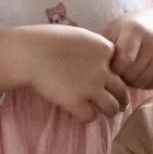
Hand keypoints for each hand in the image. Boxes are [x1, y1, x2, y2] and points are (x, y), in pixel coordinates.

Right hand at [0, 25, 131, 121]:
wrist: (29, 52)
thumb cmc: (49, 39)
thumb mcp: (81, 36)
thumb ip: (96, 50)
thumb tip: (103, 61)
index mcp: (105, 50)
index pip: (124, 68)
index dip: (115, 75)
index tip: (107, 79)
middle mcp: (103, 71)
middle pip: (123, 91)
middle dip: (120, 98)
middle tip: (114, 102)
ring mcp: (91, 88)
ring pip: (112, 108)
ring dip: (107, 110)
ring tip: (99, 109)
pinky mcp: (75, 102)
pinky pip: (90, 117)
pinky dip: (85, 116)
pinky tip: (78, 110)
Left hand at [101, 11, 152, 90]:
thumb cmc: (128, 30)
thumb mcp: (112, 31)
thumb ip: (101, 47)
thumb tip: (87, 69)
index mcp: (135, 30)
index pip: (123, 61)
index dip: (114, 68)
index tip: (110, 64)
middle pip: (132, 74)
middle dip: (122, 76)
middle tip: (119, 69)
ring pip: (142, 82)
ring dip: (132, 81)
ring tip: (130, 69)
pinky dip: (144, 83)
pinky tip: (142, 72)